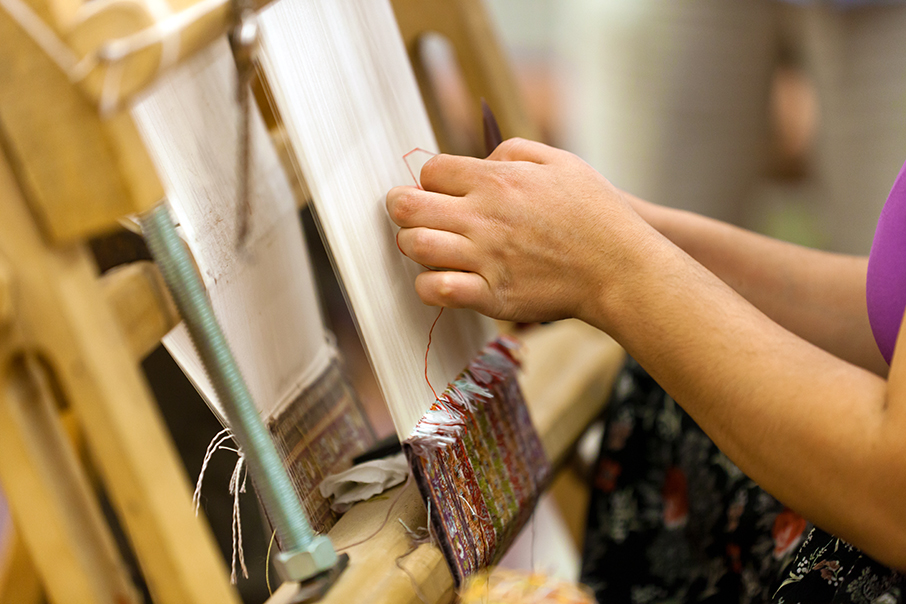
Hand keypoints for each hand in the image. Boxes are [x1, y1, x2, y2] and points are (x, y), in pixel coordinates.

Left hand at [386, 138, 650, 323]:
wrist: (620, 268)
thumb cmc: (596, 212)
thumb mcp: (561, 162)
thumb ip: (515, 151)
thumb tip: (482, 157)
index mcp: (497, 180)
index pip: (431, 171)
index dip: (429, 179)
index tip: (439, 190)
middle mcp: (483, 217)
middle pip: (409, 206)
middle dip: (400, 206)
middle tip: (408, 212)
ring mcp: (485, 258)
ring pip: (415, 246)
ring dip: (412, 244)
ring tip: (427, 246)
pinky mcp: (492, 295)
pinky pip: (437, 290)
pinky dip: (428, 285)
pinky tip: (440, 280)